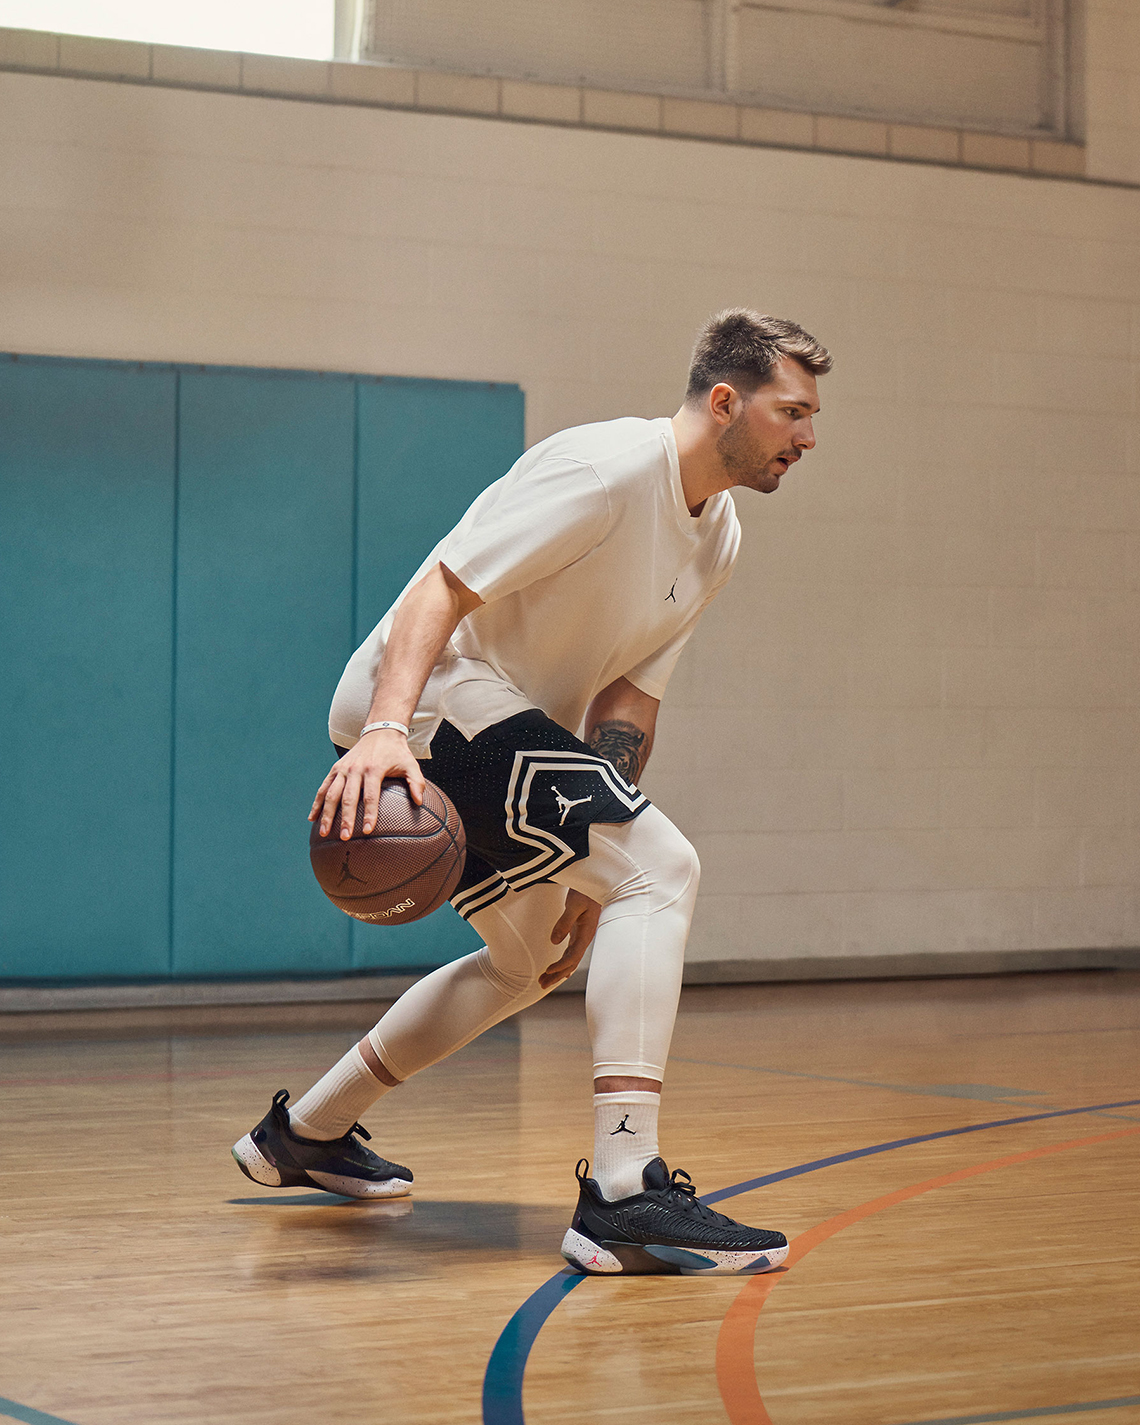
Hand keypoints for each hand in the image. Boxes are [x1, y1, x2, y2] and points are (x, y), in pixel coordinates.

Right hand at [309, 730, 426, 840]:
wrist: (380, 731)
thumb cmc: (397, 752)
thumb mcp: (410, 764)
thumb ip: (417, 783)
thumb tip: (419, 802)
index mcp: (374, 769)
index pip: (370, 796)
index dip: (369, 814)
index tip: (368, 831)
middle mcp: (356, 769)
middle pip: (348, 797)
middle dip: (345, 818)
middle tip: (344, 837)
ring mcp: (343, 769)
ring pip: (331, 793)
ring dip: (326, 814)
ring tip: (324, 832)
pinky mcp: (336, 769)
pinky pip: (324, 787)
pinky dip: (317, 802)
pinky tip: (312, 818)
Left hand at [540, 889, 601, 988]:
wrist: (596, 881)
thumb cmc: (586, 890)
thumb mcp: (575, 903)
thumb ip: (565, 922)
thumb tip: (554, 941)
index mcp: (586, 933)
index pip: (573, 956)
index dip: (561, 966)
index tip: (548, 970)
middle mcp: (585, 938)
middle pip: (571, 963)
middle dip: (557, 975)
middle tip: (541, 985)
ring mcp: (581, 936)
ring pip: (569, 959)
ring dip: (557, 972)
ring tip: (542, 981)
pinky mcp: (577, 932)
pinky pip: (569, 953)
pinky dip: (561, 963)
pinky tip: (554, 970)